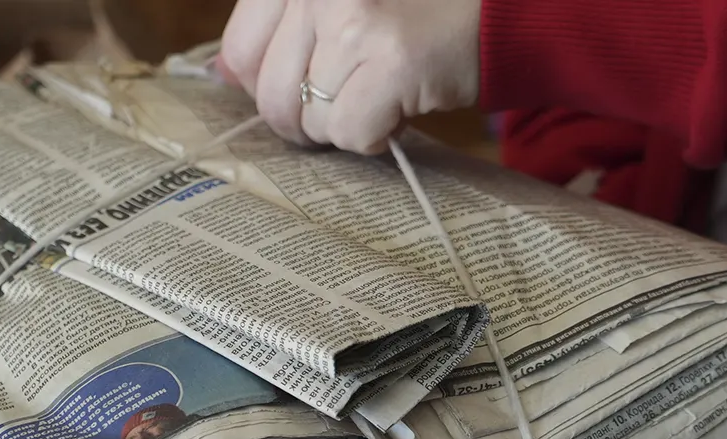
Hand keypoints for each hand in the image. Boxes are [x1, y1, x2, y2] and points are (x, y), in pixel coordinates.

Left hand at [220, 0, 481, 153]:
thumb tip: (222, 74)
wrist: (505, 5)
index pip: (239, 49)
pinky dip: (375, 137)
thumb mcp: (339, 1)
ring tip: (380, 95)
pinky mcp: (391, 60)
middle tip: (348, 102)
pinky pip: (349, 132)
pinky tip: (400, 110)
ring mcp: (352, 21)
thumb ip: (281, 25)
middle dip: (305, 116)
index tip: (306, 85)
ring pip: (308, 118)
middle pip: (269, 93)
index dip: (266, 83)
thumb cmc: (419, 7)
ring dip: (344, 124)